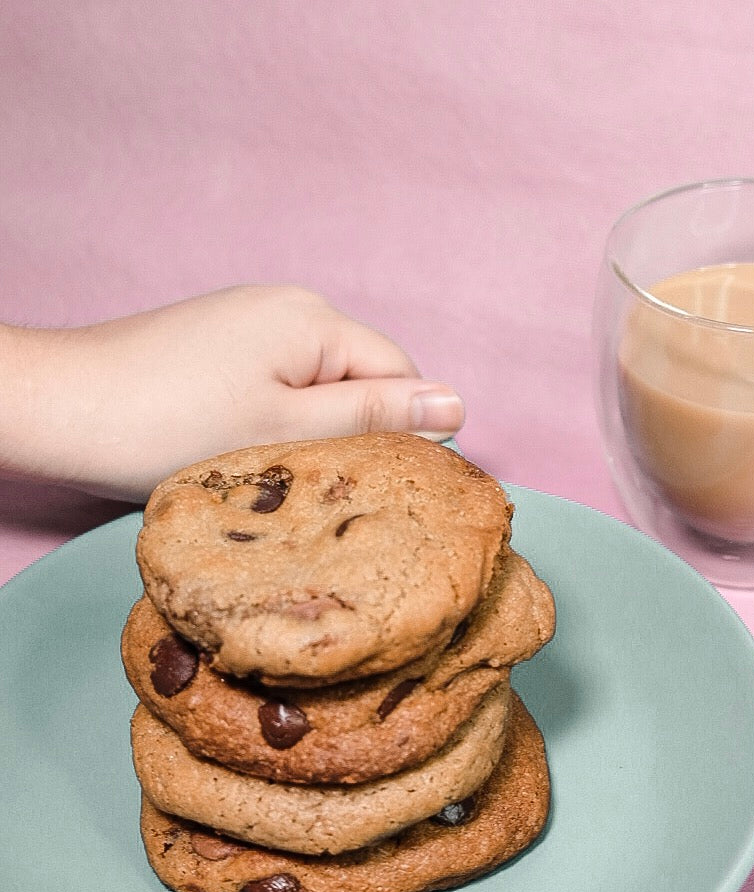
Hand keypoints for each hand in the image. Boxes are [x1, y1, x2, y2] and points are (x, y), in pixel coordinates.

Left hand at [0, 285, 464, 500]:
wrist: (58, 408)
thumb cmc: (167, 423)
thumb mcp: (289, 429)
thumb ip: (376, 417)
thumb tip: (457, 404)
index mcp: (315, 320)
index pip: (400, 375)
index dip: (400, 432)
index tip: (376, 485)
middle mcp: (289, 306)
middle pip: (361, 378)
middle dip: (354, 431)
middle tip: (321, 486)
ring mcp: (251, 320)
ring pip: (320, 385)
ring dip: (315, 430)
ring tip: (280, 471)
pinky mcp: (221, 342)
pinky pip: (281, 382)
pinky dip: (278, 419)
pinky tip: (248, 448)